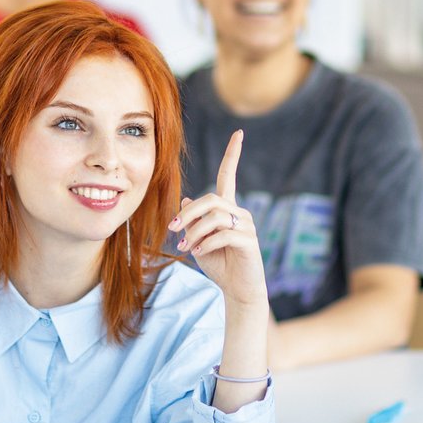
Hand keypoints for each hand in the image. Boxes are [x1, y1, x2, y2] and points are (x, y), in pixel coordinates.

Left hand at [171, 131, 267, 310]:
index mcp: (227, 208)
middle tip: (174, 230)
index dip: (233, 154)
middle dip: (188, 214)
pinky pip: (223, 234)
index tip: (239, 133)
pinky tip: (199, 252)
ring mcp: (246, 225)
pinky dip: (206, 243)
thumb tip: (184, 201)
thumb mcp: (198, 240)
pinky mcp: (249, 240)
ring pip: (215, 216)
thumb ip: (192, 222)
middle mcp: (239, 212)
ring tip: (185, 247)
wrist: (238, 289)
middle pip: (210, 199)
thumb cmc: (219, 264)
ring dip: (195, 231)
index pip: (228, 175)